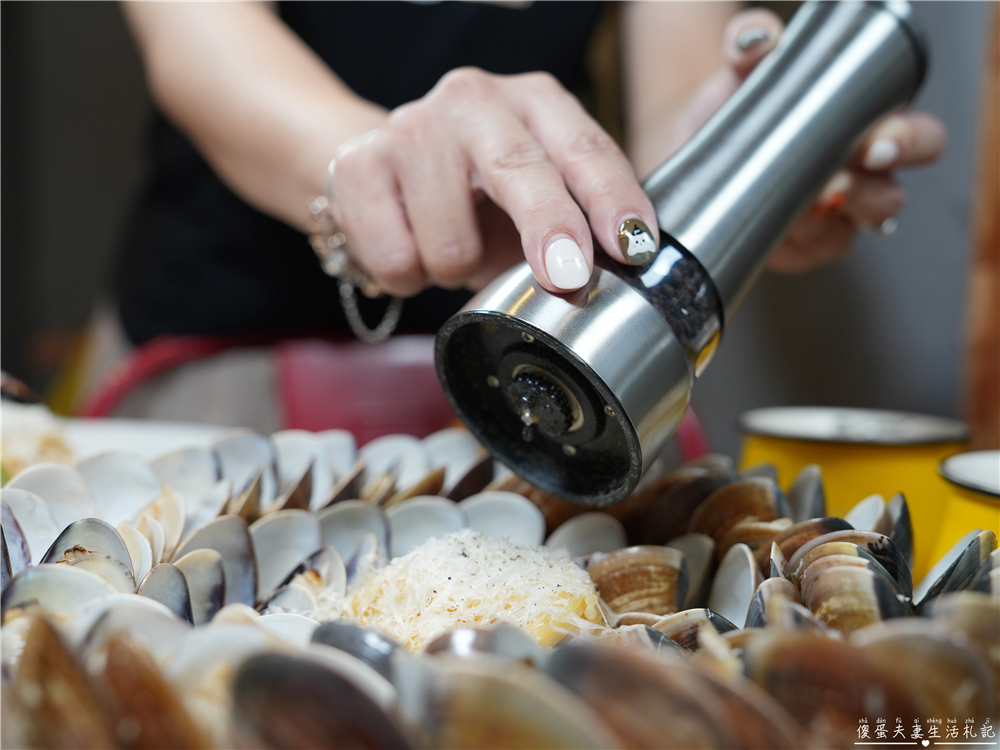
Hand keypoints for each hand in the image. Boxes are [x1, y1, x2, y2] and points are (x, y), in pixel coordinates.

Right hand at [329, 68, 659, 296]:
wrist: (379, 173)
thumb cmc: (475, 195)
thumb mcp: (535, 199)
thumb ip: (578, 224)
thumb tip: (619, 275)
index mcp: (535, 102)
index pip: (584, 149)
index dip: (612, 200)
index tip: (633, 245)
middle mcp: (473, 100)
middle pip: (519, 170)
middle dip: (549, 226)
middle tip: (568, 278)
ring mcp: (410, 128)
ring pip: (451, 242)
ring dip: (457, 269)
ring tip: (452, 248)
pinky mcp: (357, 167)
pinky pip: (398, 260)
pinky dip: (409, 276)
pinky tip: (410, 246)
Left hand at [664, 8, 946, 274]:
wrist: (692, 144)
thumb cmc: (736, 101)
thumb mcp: (743, 67)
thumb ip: (753, 43)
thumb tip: (755, 41)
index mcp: (870, 126)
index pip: (919, 140)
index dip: (908, 143)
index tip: (877, 142)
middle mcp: (862, 176)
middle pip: (891, 196)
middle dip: (868, 192)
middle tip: (836, 182)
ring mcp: (834, 217)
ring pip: (850, 231)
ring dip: (827, 220)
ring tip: (802, 204)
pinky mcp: (800, 246)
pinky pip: (810, 250)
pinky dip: (794, 240)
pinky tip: (778, 226)